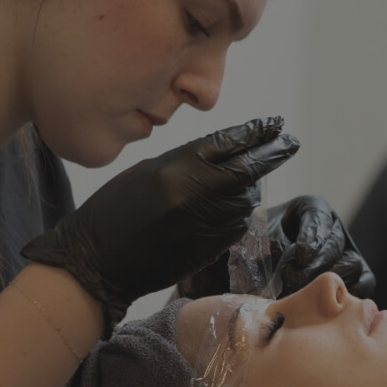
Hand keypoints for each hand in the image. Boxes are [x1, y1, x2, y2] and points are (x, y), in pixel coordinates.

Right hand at [22, 117, 299, 331]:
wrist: (97, 261)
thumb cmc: (113, 212)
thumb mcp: (147, 172)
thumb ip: (187, 163)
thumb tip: (226, 157)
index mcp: (176, 168)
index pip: (228, 144)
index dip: (256, 132)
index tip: (276, 124)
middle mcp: (195, 194)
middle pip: (248, 170)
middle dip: (272, 154)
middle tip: (290, 143)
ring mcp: (204, 224)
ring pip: (246, 199)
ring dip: (250, 187)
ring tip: (245, 181)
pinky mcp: (208, 249)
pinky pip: (236, 225)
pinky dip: (237, 213)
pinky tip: (228, 209)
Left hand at [177, 195, 377, 298]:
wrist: (244, 283)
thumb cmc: (246, 258)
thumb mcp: (249, 243)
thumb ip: (266, 245)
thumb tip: (279, 256)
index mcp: (309, 210)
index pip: (318, 218)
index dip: (312, 237)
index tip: (299, 255)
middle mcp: (332, 229)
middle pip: (337, 245)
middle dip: (317, 267)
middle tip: (294, 283)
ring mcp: (346, 254)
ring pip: (354, 267)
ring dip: (331, 285)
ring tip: (305, 299)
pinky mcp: (354, 278)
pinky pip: (363, 284)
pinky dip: (347, 297)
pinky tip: (323, 308)